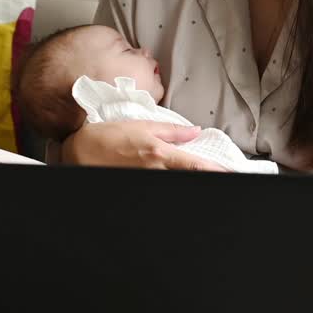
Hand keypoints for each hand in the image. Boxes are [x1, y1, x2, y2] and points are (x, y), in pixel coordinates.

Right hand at [61, 121, 229, 171]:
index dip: (215, 171)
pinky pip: (160, 185)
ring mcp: (146, 181)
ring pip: (176, 182)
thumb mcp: (143, 126)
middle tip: (223, 175)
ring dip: (188, 177)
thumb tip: (195, 131)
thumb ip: (172, 131)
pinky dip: (172, 179)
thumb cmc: (110, 135)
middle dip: (205, 176)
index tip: (231, 173)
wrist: (80, 151)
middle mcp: (155, 171)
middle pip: (188, 178)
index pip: (195, 165)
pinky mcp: (136, 186)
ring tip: (202, 174)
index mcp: (159, 154)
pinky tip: (178, 175)